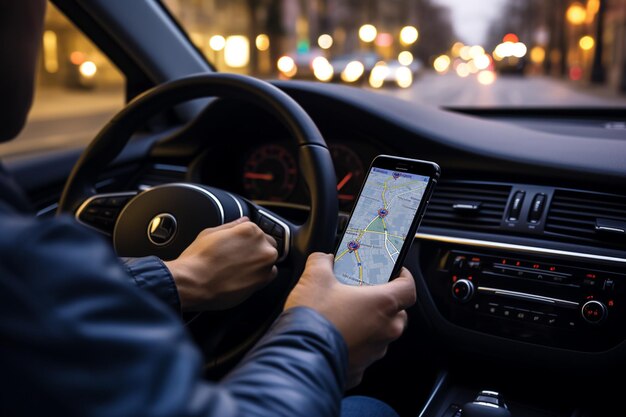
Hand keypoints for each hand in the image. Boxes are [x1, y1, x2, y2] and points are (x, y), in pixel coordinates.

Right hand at [165, 217, 277, 310]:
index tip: (239, 246)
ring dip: (258, 263)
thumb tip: (244, 220)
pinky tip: (243, 277)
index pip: (257, 231)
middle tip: (238, 258)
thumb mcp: (211, 233)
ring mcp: (264, 265)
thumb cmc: (198, 260)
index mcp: (250, 230)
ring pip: (269, 260)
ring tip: (238, 268)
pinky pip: (269, 275)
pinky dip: (260, 276)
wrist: (194, 283)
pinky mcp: (263, 281)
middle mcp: (262, 246)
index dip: (247, 240)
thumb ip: (232, 225)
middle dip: (256, 250)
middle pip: (267, 245)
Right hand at [284, 253, 415, 388]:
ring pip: (380, 333)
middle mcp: (385, 330)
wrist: (299, 357)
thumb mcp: (315, 278)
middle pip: (397, 312)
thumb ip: (322, 261)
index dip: (403, 277)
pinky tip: (336, 335)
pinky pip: (363, 352)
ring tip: (345, 315)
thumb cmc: (314, 319)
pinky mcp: (360, 368)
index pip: (409, 288)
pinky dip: (354, 344)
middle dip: (383, 302)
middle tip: (364, 293)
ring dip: (368, 324)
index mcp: (383, 304)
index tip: (395, 272)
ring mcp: (374, 351)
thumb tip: (323, 260)